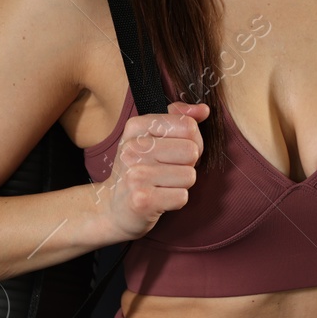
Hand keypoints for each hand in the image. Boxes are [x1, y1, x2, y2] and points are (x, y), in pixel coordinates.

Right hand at [98, 100, 209, 242]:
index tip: (175, 151)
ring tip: (161, 185)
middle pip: (192, 150)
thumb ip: (178, 119)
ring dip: (181, 184)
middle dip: (187, 164)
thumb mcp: (151, 137)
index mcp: (136, 127)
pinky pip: (182, 197)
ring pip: (190, 175)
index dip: (192, 141)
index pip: (188, 125)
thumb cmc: (138, 170)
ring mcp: (135, 174)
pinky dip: (175, 201)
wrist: (112, 208)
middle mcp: (132, 148)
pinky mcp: (141, 200)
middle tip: (167, 171)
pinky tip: (158, 200)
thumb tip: (204, 110)